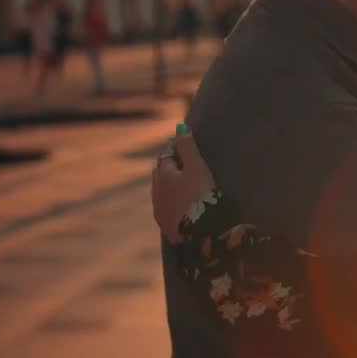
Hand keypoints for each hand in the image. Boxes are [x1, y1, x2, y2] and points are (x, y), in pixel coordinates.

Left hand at [150, 128, 215, 242]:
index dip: (173, 150)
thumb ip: (188, 147)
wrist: (199, 231)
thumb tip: (180, 126)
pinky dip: (169, 201)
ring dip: (166, 185)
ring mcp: (159, 209)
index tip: (181, 146)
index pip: (166, 156)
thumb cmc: (200, 195)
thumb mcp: (197, 167)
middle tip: (180, 162)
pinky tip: (177, 205)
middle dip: (167, 166)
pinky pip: (164, 208)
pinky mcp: (165, 224)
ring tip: (179, 184)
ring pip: (159, 191)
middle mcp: (157, 191)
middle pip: (159, 174)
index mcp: (164, 175)